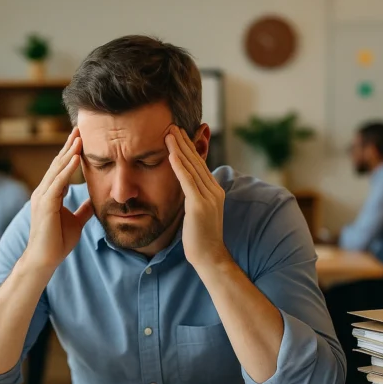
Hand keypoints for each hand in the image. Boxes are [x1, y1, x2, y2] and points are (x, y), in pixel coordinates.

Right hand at [24, 127, 93, 270]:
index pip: (61, 168)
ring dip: (69, 152)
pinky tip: (75, 157)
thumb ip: (83, 209)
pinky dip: (66, 169)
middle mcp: (43, 191)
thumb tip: (94, 201)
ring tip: (79, 136)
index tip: (81, 138)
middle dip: (69, 145)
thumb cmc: (57, 242)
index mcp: (50, 194)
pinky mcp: (45, 204)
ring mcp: (42, 196)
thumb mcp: (76, 221)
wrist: (45, 259)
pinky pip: (57, 182)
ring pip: (57, 169)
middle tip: (79, 128)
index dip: (71, 153)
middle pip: (58, 163)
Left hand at [165, 125, 228, 269]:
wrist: (210, 258)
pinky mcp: (199, 206)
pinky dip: (179, 166)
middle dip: (183, 142)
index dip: (188, 148)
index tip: (177, 134)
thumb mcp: (197, 212)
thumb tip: (184, 187)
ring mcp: (208, 197)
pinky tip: (172, 153)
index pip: (199, 164)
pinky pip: (188, 181)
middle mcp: (214, 190)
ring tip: (169, 133)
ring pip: (192, 167)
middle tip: (172, 125)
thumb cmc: (200, 238)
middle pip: (196, 161)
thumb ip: (193, 197)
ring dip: (179, 148)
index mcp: (214, 191)